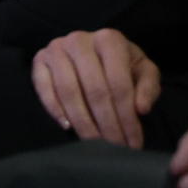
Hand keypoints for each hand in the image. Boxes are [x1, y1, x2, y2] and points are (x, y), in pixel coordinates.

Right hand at [31, 28, 160, 147]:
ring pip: (69, 92)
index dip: (127, 117)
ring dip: (83, 123)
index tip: (133, 142)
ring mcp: (56, 48)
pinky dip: (55, 109)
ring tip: (95, 143)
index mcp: (109, 39)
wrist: (93, 50)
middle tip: (115, 147)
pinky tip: (68, 127)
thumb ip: (148, 87)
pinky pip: (43, 88)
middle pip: (95, 90)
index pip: (119, 84)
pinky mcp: (39, 60)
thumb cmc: (121, 64)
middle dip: (107, 125)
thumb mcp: (142, 70)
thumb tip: (141, 109)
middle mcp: (80, 40)